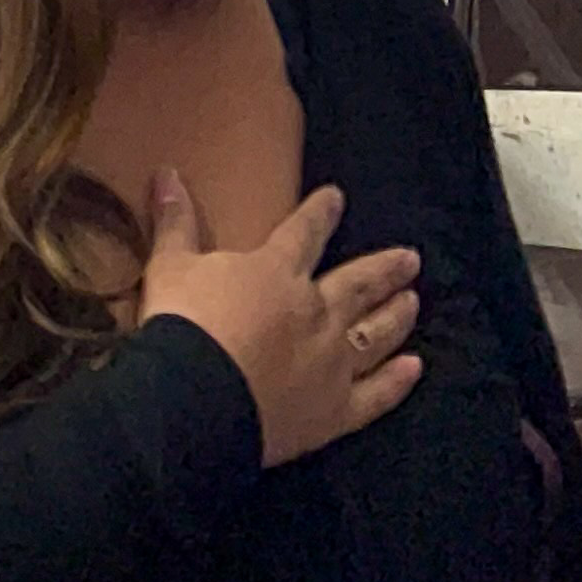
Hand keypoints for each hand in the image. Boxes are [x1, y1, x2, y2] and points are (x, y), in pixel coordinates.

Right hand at [142, 170, 422, 461]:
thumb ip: (176, 222)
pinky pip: (375, 393)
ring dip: (396, 315)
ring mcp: (332, 362)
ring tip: (413, 301)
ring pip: (376, 333)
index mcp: (276, 273)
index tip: (336, 197)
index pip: (303, 233)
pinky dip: (396, 381)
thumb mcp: (169, 265)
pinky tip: (413, 367)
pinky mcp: (335, 408)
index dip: (320, 213)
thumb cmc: (182, 324)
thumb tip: (168, 172)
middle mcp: (317, 312)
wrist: (195, 396)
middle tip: (411, 259)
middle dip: (384, 269)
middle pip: (358, 284)